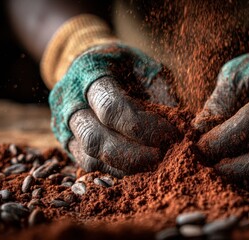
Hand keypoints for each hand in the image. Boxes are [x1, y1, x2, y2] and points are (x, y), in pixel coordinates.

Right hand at [50, 43, 178, 176]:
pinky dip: (115, 171)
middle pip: (95, 138)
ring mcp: (64, 125)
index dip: (144, 127)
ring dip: (125, 167)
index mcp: (89, 74)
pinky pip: (89, 166)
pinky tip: (136, 168)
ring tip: (152, 165)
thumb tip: (184, 128)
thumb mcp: (145, 67)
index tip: (171, 134)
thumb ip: (161, 94)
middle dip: (133, 155)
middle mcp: (70, 102)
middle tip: (162, 157)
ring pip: (89, 157)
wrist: (88, 64)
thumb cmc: (124, 65)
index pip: (111, 108)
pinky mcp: (68, 142)